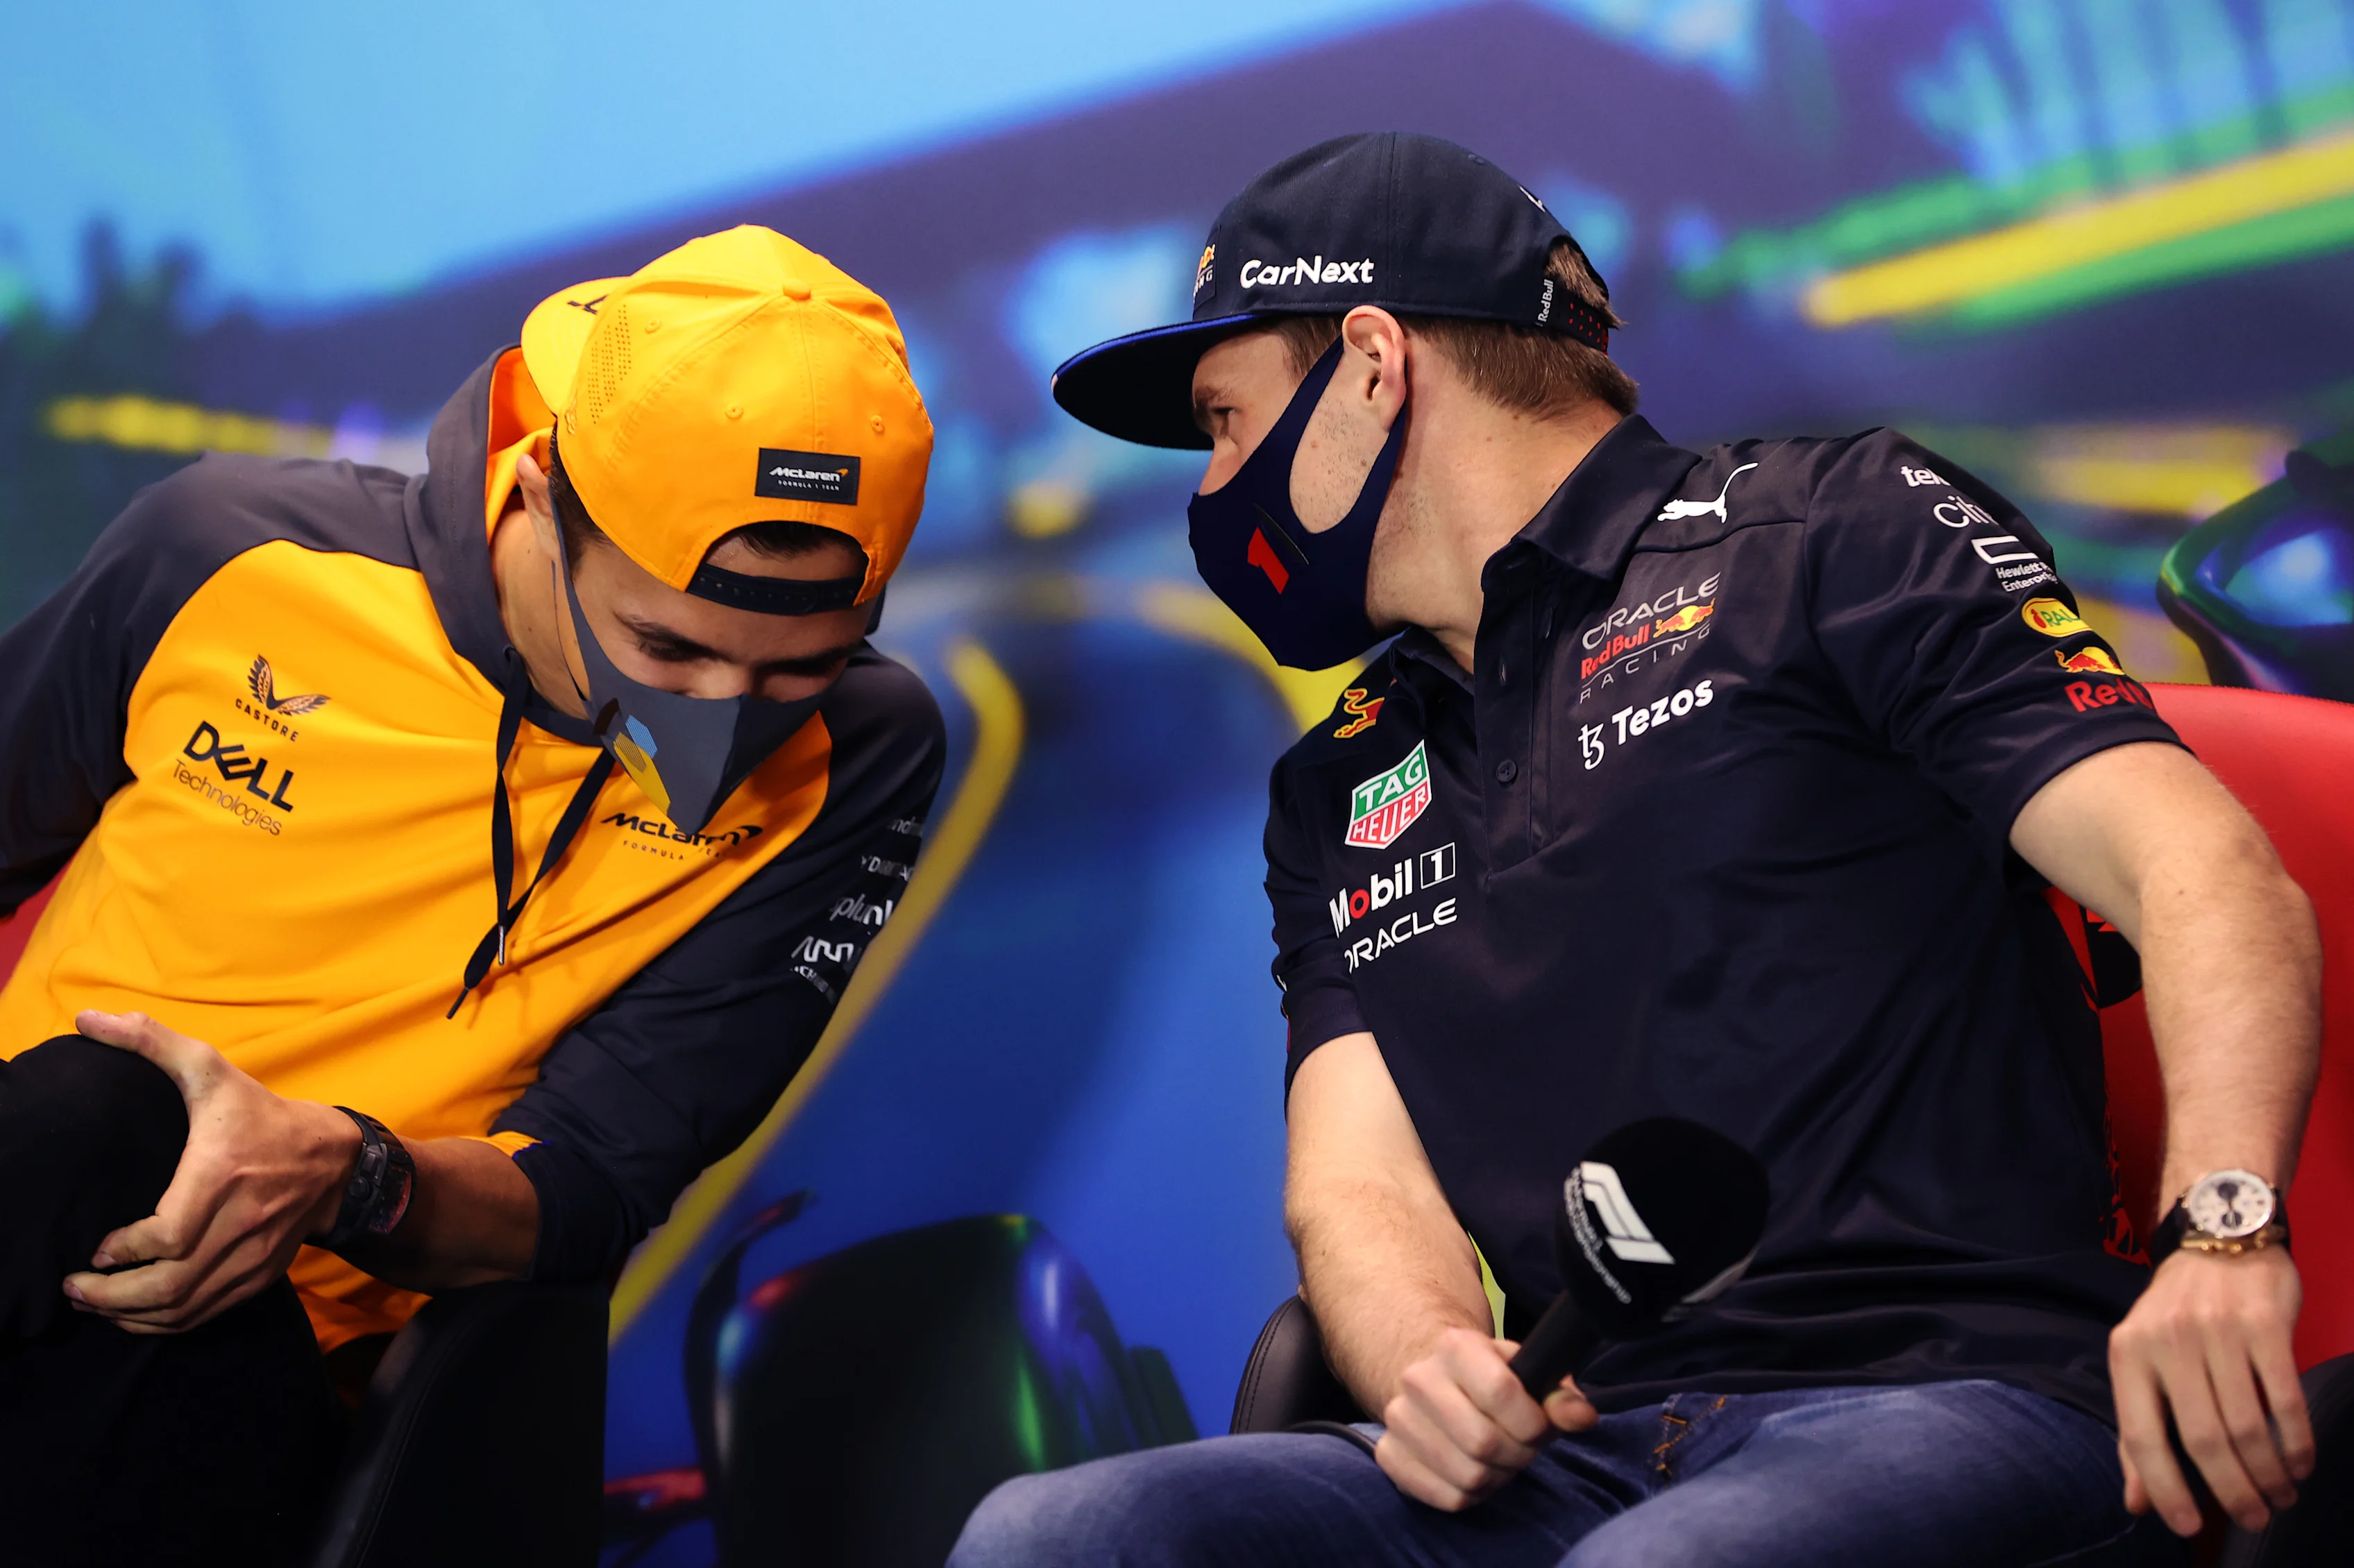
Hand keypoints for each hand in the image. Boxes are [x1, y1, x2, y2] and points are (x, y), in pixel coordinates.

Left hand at [61, 1010, 359, 1332]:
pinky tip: (137, 1314)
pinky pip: (207, 1314)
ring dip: (133, 1316)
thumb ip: (151, 1043)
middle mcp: (241, 1223)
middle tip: (75, 1289)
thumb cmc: (262, 1115)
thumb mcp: (211, 1070)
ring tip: (96, 1304)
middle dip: (112, 1297)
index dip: (124, 1251)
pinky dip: (166, 1322)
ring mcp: (254, 1255)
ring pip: (186, 1308)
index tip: (96, 1248)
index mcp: (223, 1176)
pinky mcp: (259, 1276)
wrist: (335, 1161)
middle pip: (170, 1284)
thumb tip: (89, 1019)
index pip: (167, 1236)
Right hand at [1375, 1326, 1597, 1509]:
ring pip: (1468, 1476)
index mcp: (1455, 1346)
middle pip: (1483, 1442)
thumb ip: (1559, 1394)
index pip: (1500, 1391)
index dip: (1532, 1422)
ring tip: (1499, 1460)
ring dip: (1497, 1478)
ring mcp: (1398, 1417)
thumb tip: (1581, 1416)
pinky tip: (1474, 1472)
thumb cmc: (1492, 1380)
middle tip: (1521, 1448)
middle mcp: (1418, 1378)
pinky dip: (1472, 1496)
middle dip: (1517, 1455)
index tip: (1539, 1427)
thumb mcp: (1529, 1373)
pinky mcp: (1388, 1454)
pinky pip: (1446, 1497)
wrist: (1436, 1381)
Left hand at [2110, 1247, 2312, 1534]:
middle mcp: (2168, 1343)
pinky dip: (2296, 1441)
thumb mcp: (2142, 1360)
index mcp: (2129, 1355)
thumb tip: (2136, 1501)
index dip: (2164, 1487)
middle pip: (2203, 1438)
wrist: (2218, 1242)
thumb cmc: (2176, 1314)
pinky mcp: (2264, 1325)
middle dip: (2231, 1491)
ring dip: (2268, 1473)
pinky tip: (2300, 1464)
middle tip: (2253, 1518)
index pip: (2141, 1435)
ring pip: (2247, 1425)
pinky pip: (2284, 1398)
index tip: (2187, 1526)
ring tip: (2280, 1495)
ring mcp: (2217, 1332)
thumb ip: (2138, 1428)